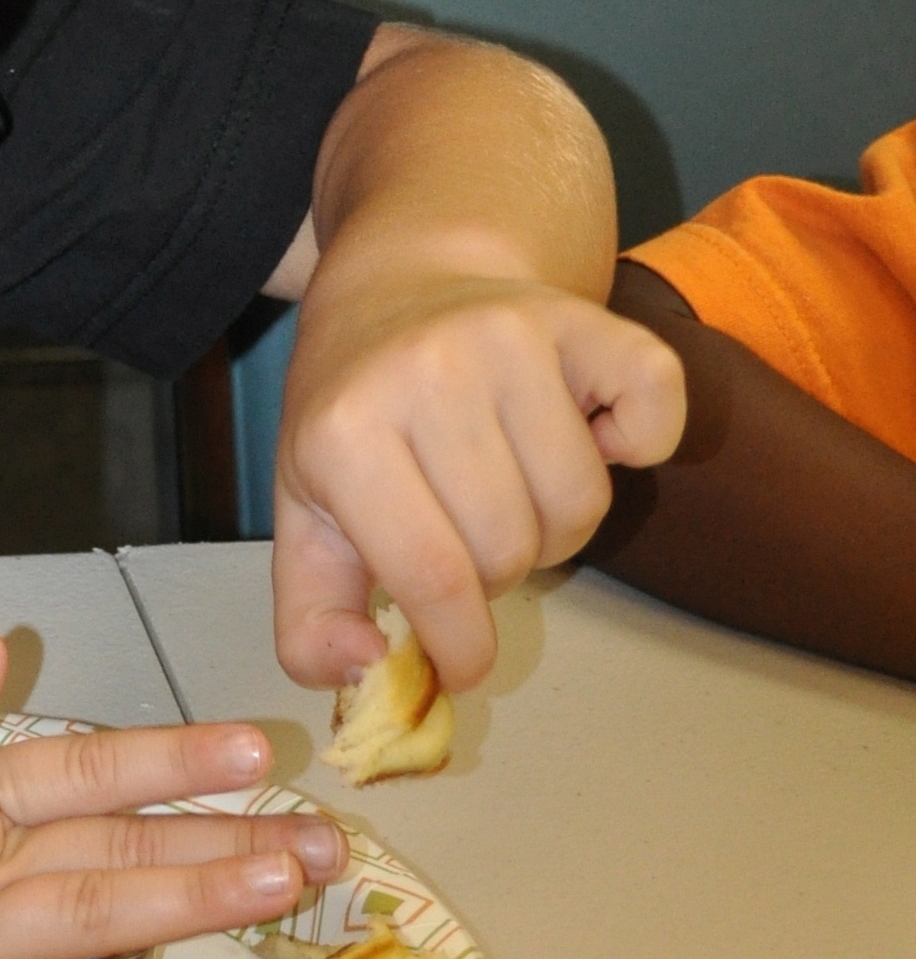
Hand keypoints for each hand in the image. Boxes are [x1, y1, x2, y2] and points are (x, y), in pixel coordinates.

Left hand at [271, 268, 687, 689]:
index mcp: (345, 430)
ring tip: (510, 481)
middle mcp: (427, 370)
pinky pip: (655, 413)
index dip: (461, 645)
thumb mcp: (303, 518)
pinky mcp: (583, 317)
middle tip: (467, 527)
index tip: (464, 662)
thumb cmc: (354, 418)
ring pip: (582, 505)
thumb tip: (365, 670)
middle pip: (513, 549)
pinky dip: (640, 444)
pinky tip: (585, 429)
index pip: (434, 577)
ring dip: (556, 522)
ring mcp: (510, 334)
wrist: (397, 288)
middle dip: (497, 571)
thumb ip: (310, 622)